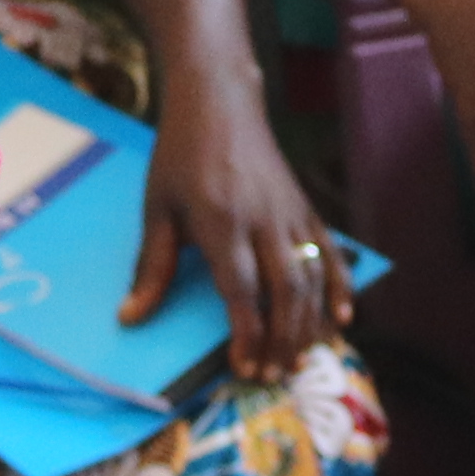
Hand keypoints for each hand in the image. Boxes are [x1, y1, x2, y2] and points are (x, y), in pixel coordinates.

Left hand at [133, 65, 350, 367]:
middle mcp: (264, 219)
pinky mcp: (306, 207)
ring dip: (309, 322)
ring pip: (312, 276)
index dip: (247, 333)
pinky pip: (330, 252)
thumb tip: (130, 317)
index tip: (243, 367)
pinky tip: (344, 318)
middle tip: (273, 376)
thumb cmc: (180, 154)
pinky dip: (340, 286)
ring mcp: (291, 213)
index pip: (242, 289)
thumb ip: (151, 265)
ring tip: (300, 360)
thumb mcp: (157, 208)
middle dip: (283, 338)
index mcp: (222, 220)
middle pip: (285, 290)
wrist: (219, 100)